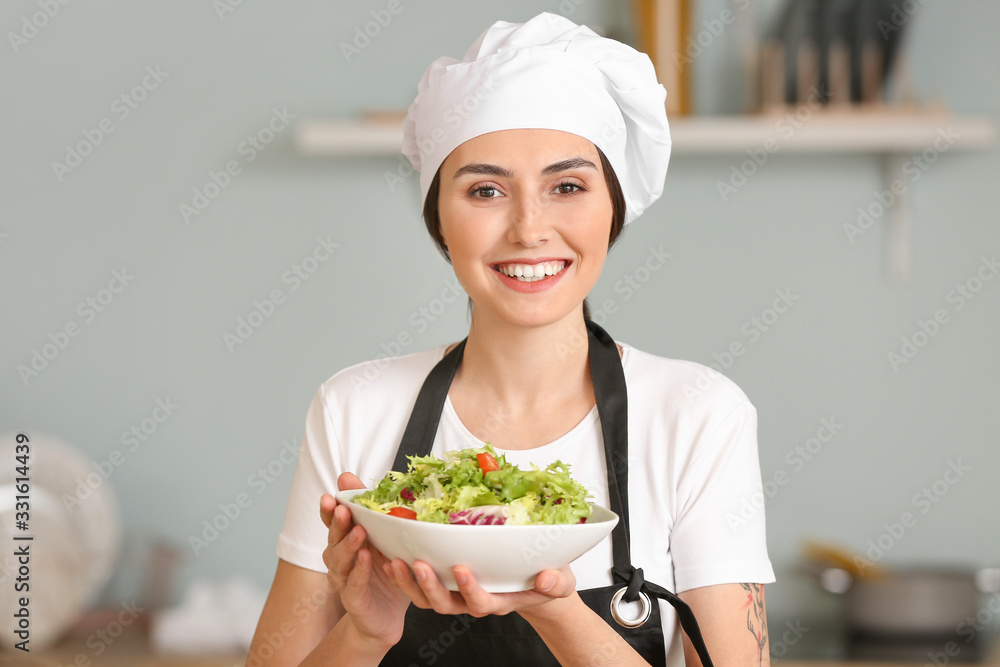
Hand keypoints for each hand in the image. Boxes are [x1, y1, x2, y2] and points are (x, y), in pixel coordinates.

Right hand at [320, 472, 410, 646]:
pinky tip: (365, 558)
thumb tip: (359, 481)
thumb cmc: (384, 572)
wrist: (386, 615)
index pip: (332, 522)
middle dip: (337, 523)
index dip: (329, 510)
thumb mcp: (383, 539)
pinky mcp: (353, 598)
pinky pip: (354, 582)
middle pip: (334, 538)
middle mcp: (339, 559)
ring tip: (359, 531)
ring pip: (340, 560)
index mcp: (345, 541)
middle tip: (343, 509)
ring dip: (348, 544)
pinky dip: (359, 570)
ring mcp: (343, 579)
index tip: (331, 496)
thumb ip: (373, 512)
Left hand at [386, 557, 576, 618]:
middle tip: (418, 564)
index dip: (469, 590)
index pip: (480, 602)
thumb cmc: (548, 577)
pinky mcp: (447, 582)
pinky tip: (391, 557)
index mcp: (499, 600)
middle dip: (430, 586)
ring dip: (409, 582)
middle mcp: (473, 600)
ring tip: (396, 562)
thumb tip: (547, 579)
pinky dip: (404, 574)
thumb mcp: (560, 581)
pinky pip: (420, 585)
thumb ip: (555, 583)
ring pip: (427, 597)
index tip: (461, 569)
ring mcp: (457, 593)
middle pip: (445, 603)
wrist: (537, 580)